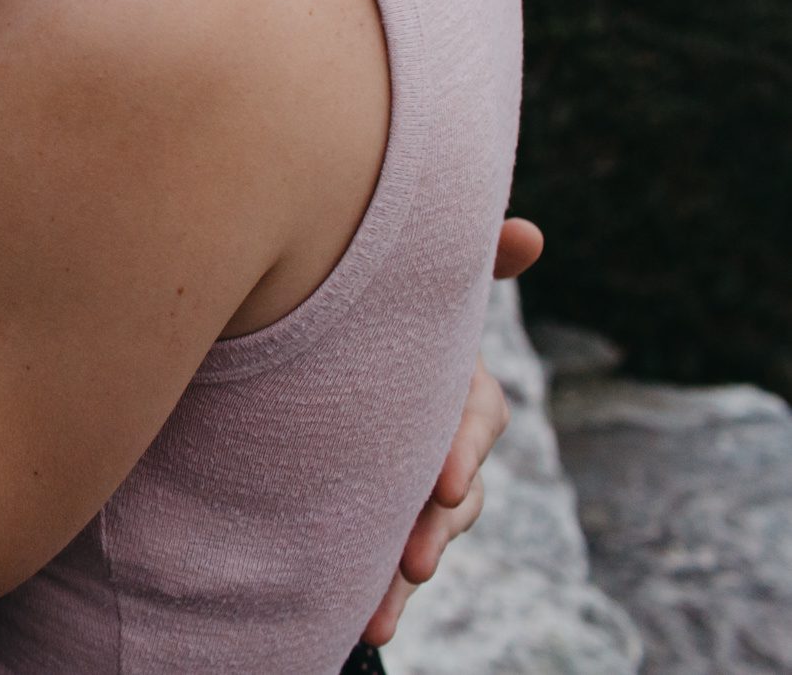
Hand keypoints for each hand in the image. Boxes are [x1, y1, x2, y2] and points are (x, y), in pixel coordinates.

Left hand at [361, 216, 546, 645]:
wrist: (328, 363)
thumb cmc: (385, 317)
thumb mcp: (415, 289)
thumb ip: (470, 260)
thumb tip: (531, 234)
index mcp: (458, 388)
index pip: (477, 419)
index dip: (463, 448)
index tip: (444, 481)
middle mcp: (449, 442)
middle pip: (456, 493)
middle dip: (435, 527)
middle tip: (414, 556)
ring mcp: (421, 488)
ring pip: (429, 535)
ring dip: (407, 574)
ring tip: (380, 610)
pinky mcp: (386, 518)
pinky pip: (392, 563)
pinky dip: (385, 596)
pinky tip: (370, 625)